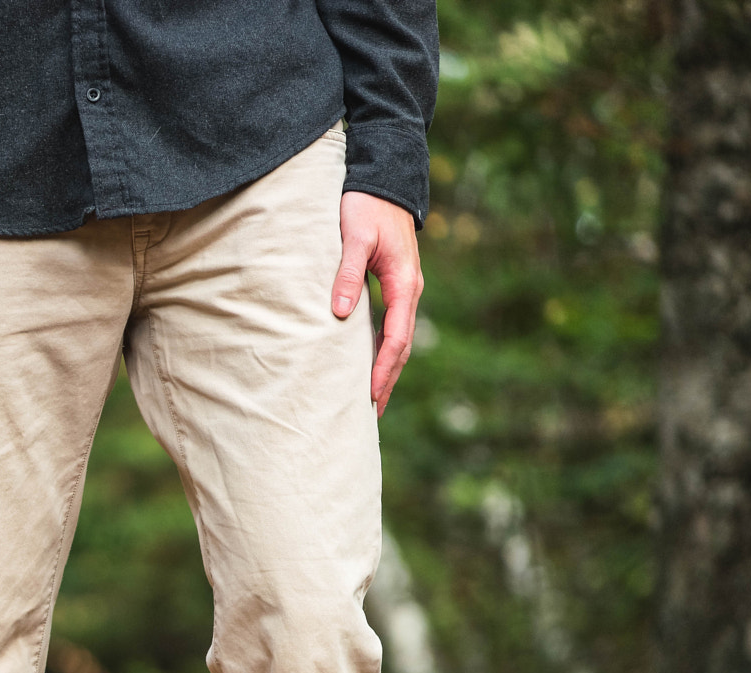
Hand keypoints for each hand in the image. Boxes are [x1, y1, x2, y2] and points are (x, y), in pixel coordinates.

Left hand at [331, 191, 423, 416]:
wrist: (383, 179)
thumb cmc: (366, 205)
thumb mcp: (355, 236)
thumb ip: (347, 272)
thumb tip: (340, 314)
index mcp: (405, 283)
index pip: (396, 338)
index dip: (383, 370)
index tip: (370, 397)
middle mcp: (410, 290)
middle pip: (401, 346)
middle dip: (387, 379)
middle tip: (370, 414)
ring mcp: (404, 288)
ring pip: (397, 337)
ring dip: (386, 368)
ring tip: (371, 399)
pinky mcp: (393, 284)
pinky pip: (391, 325)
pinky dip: (381, 348)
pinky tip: (367, 363)